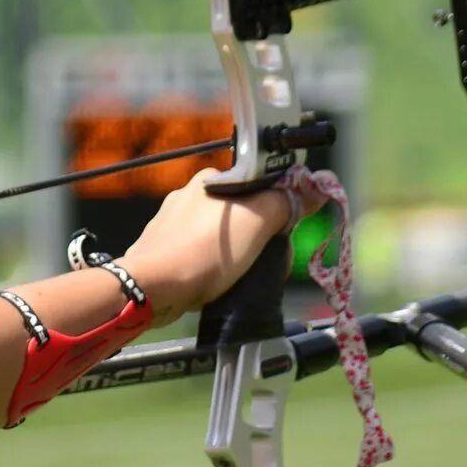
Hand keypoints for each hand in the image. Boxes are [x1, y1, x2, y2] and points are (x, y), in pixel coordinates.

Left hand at [120, 169, 297, 317]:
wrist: (152, 287)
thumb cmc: (207, 250)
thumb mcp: (257, 221)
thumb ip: (286, 203)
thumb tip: (315, 189)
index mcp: (211, 178)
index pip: (257, 187)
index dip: (276, 210)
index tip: (283, 237)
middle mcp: (188, 195)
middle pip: (240, 214)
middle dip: (257, 239)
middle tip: (265, 265)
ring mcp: (170, 223)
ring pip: (219, 237)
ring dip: (235, 256)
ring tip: (239, 280)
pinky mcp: (160, 250)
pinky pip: (198, 255)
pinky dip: (210, 268)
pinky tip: (214, 284)